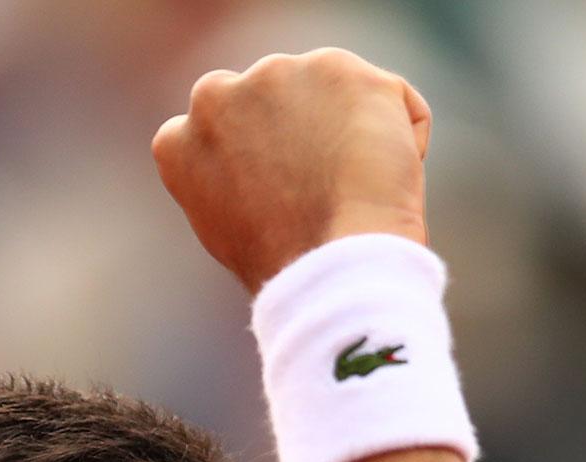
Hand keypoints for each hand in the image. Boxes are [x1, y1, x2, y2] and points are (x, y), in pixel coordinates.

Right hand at [152, 49, 431, 294]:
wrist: (335, 265)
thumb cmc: (289, 269)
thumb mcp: (230, 227)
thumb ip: (232, 178)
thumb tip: (262, 166)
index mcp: (180, 140)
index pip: (219, 126)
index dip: (259, 156)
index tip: (281, 193)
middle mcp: (217, 93)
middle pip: (275, 99)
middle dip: (301, 129)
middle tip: (324, 192)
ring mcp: (278, 75)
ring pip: (333, 96)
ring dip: (352, 133)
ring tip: (354, 194)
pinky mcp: (339, 68)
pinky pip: (393, 102)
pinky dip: (405, 138)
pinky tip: (389, 181)